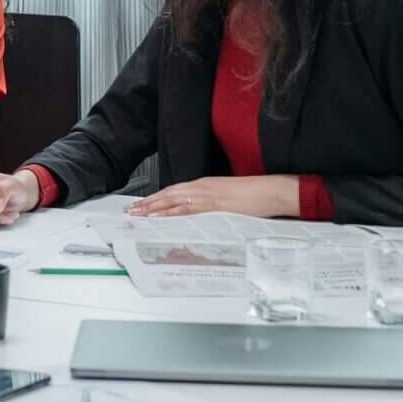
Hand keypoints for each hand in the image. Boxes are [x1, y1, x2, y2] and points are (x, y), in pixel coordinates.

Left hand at [126, 174, 299, 219]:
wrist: (271, 190)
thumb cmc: (255, 195)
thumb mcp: (228, 198)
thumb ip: (212, 204)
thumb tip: (201, 214)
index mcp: (204, 185)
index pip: (174, 191)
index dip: (156, 198)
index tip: (142, 204)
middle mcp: (201, 187)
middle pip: (168, 194)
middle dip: (148, 203)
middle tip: (130, 210)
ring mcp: (206, 195)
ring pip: (172, 201)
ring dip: (153, 208)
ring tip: (137, 214)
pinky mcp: (213, 204)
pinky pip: (187, 209)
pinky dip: (170, 212)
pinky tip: (158, 216)